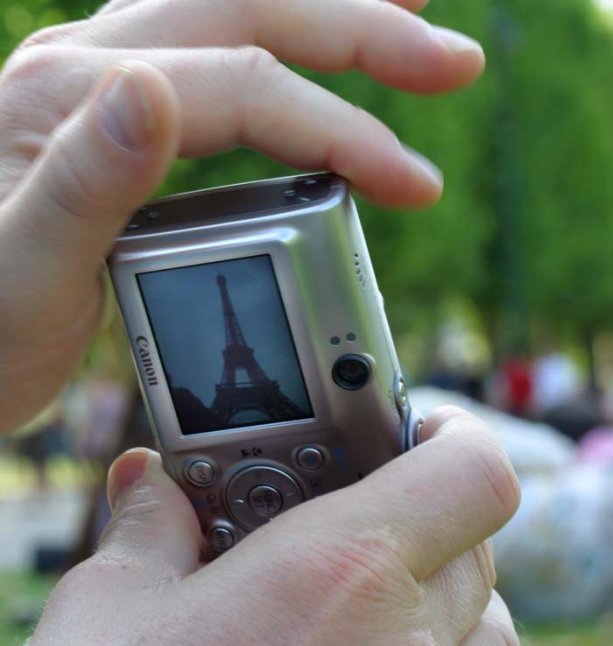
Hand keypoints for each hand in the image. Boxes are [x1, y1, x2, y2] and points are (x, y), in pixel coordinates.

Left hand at [0, 0, 484, 431]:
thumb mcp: (24, 269)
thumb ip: (85, 181)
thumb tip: (155, 89)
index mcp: (73, 98)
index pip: (243, 88)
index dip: (342, 128)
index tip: (412, 183)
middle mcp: (89, 70)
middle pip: (251, 10)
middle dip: (365, 30)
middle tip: (451, 64)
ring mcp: (103, 92)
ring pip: (233, 16)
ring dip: (325, 15)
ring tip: (404, 20)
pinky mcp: (115, 129)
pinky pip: (210, 59)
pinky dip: (276, 51)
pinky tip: (304, 65)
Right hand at [0, 408, 541, 645]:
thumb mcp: (109, 605)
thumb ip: (152, 526)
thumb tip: (148, 486)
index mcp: (335, 573)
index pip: (472, 474)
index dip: (458, 439)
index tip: (428, 435)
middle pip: (478, 551)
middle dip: (431, 522)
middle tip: (372, 521)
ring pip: (498, 640)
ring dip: (458, 605)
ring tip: (395, 599)